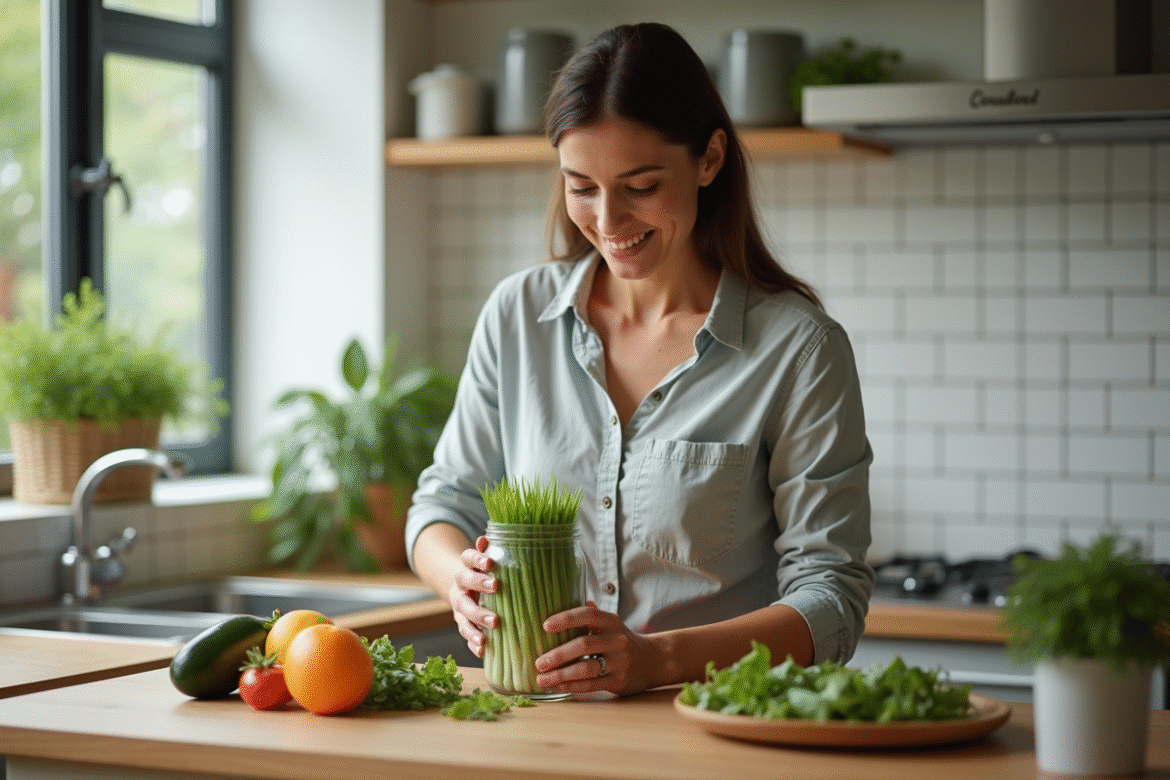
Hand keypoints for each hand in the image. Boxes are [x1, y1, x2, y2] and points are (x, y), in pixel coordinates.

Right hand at [447, 535, 499, 657]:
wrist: (465, 590)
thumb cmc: (485, 575)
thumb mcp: (485, 562)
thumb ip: (487, 552)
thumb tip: (486, 538)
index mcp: (466, 566)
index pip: (467, 557)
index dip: (477, 558)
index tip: (491, 561)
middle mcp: (460, 585)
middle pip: (464, 582)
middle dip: (479, 584)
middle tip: (496, 586)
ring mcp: (459, 606)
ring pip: (463, 611)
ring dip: (477, 617)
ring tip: (494, 623)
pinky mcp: (462, 622)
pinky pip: (465, 632)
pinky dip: (473, 641)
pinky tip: (483, 649)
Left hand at [533, 601, 661, 695]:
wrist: (652, 660)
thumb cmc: (620, 639)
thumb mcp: (610, 623)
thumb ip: (589, 615)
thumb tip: (560, 599)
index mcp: (611, 621)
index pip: (588, 615)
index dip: (566, 619)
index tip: (545, 626)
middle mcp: (616, 640)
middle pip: (584, 645)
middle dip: (558, 654)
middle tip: (538, 662)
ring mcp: (619, 662)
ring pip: (586, 668)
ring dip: (561, 675)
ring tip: (542, 679)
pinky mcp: (619, 681)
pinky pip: (591, 685)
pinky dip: (571, 687)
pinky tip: (556, 686)